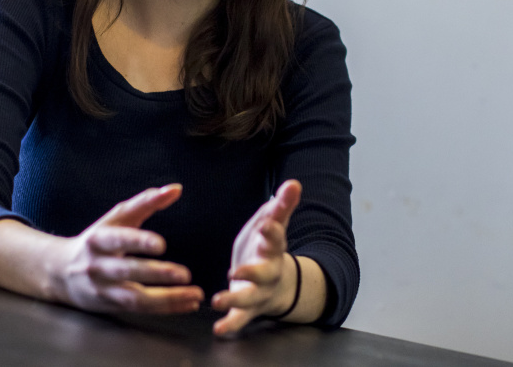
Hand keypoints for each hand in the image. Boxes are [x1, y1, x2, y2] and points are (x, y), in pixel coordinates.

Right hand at [51, 184, 203, 313]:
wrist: (60, 272)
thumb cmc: (97, 239)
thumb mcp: (116, 218)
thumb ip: (146, 202)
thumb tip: (176, 189)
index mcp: (99, 239)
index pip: (118, 239)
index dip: (139, 242)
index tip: (161, 244)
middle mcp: (98, 265)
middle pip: (127, 271)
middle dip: (156, 273)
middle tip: (184, 274)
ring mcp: (102, 289)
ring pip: (135, 298)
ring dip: (167, 298)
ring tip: (194, 295)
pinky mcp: (110, 306)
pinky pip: (140, 310)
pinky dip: (166, 308)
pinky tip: (188, 303)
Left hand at [211, 179, 301, 334]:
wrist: (276, 281)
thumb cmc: (267, 246)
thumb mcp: (273, 223)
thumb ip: (283, 205)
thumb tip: (294, 182)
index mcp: (272, 249)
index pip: (275, 239)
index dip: (272, 232)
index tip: (267, 224)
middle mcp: (268, 272)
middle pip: (264, 273)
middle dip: (252, 272)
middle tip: (236, 271)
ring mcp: (258, 292)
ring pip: (249, 298)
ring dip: (234, 300)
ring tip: (217, 300)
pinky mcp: (247, 307)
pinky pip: (240, 318)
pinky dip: (230, 325)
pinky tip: (218, 329)